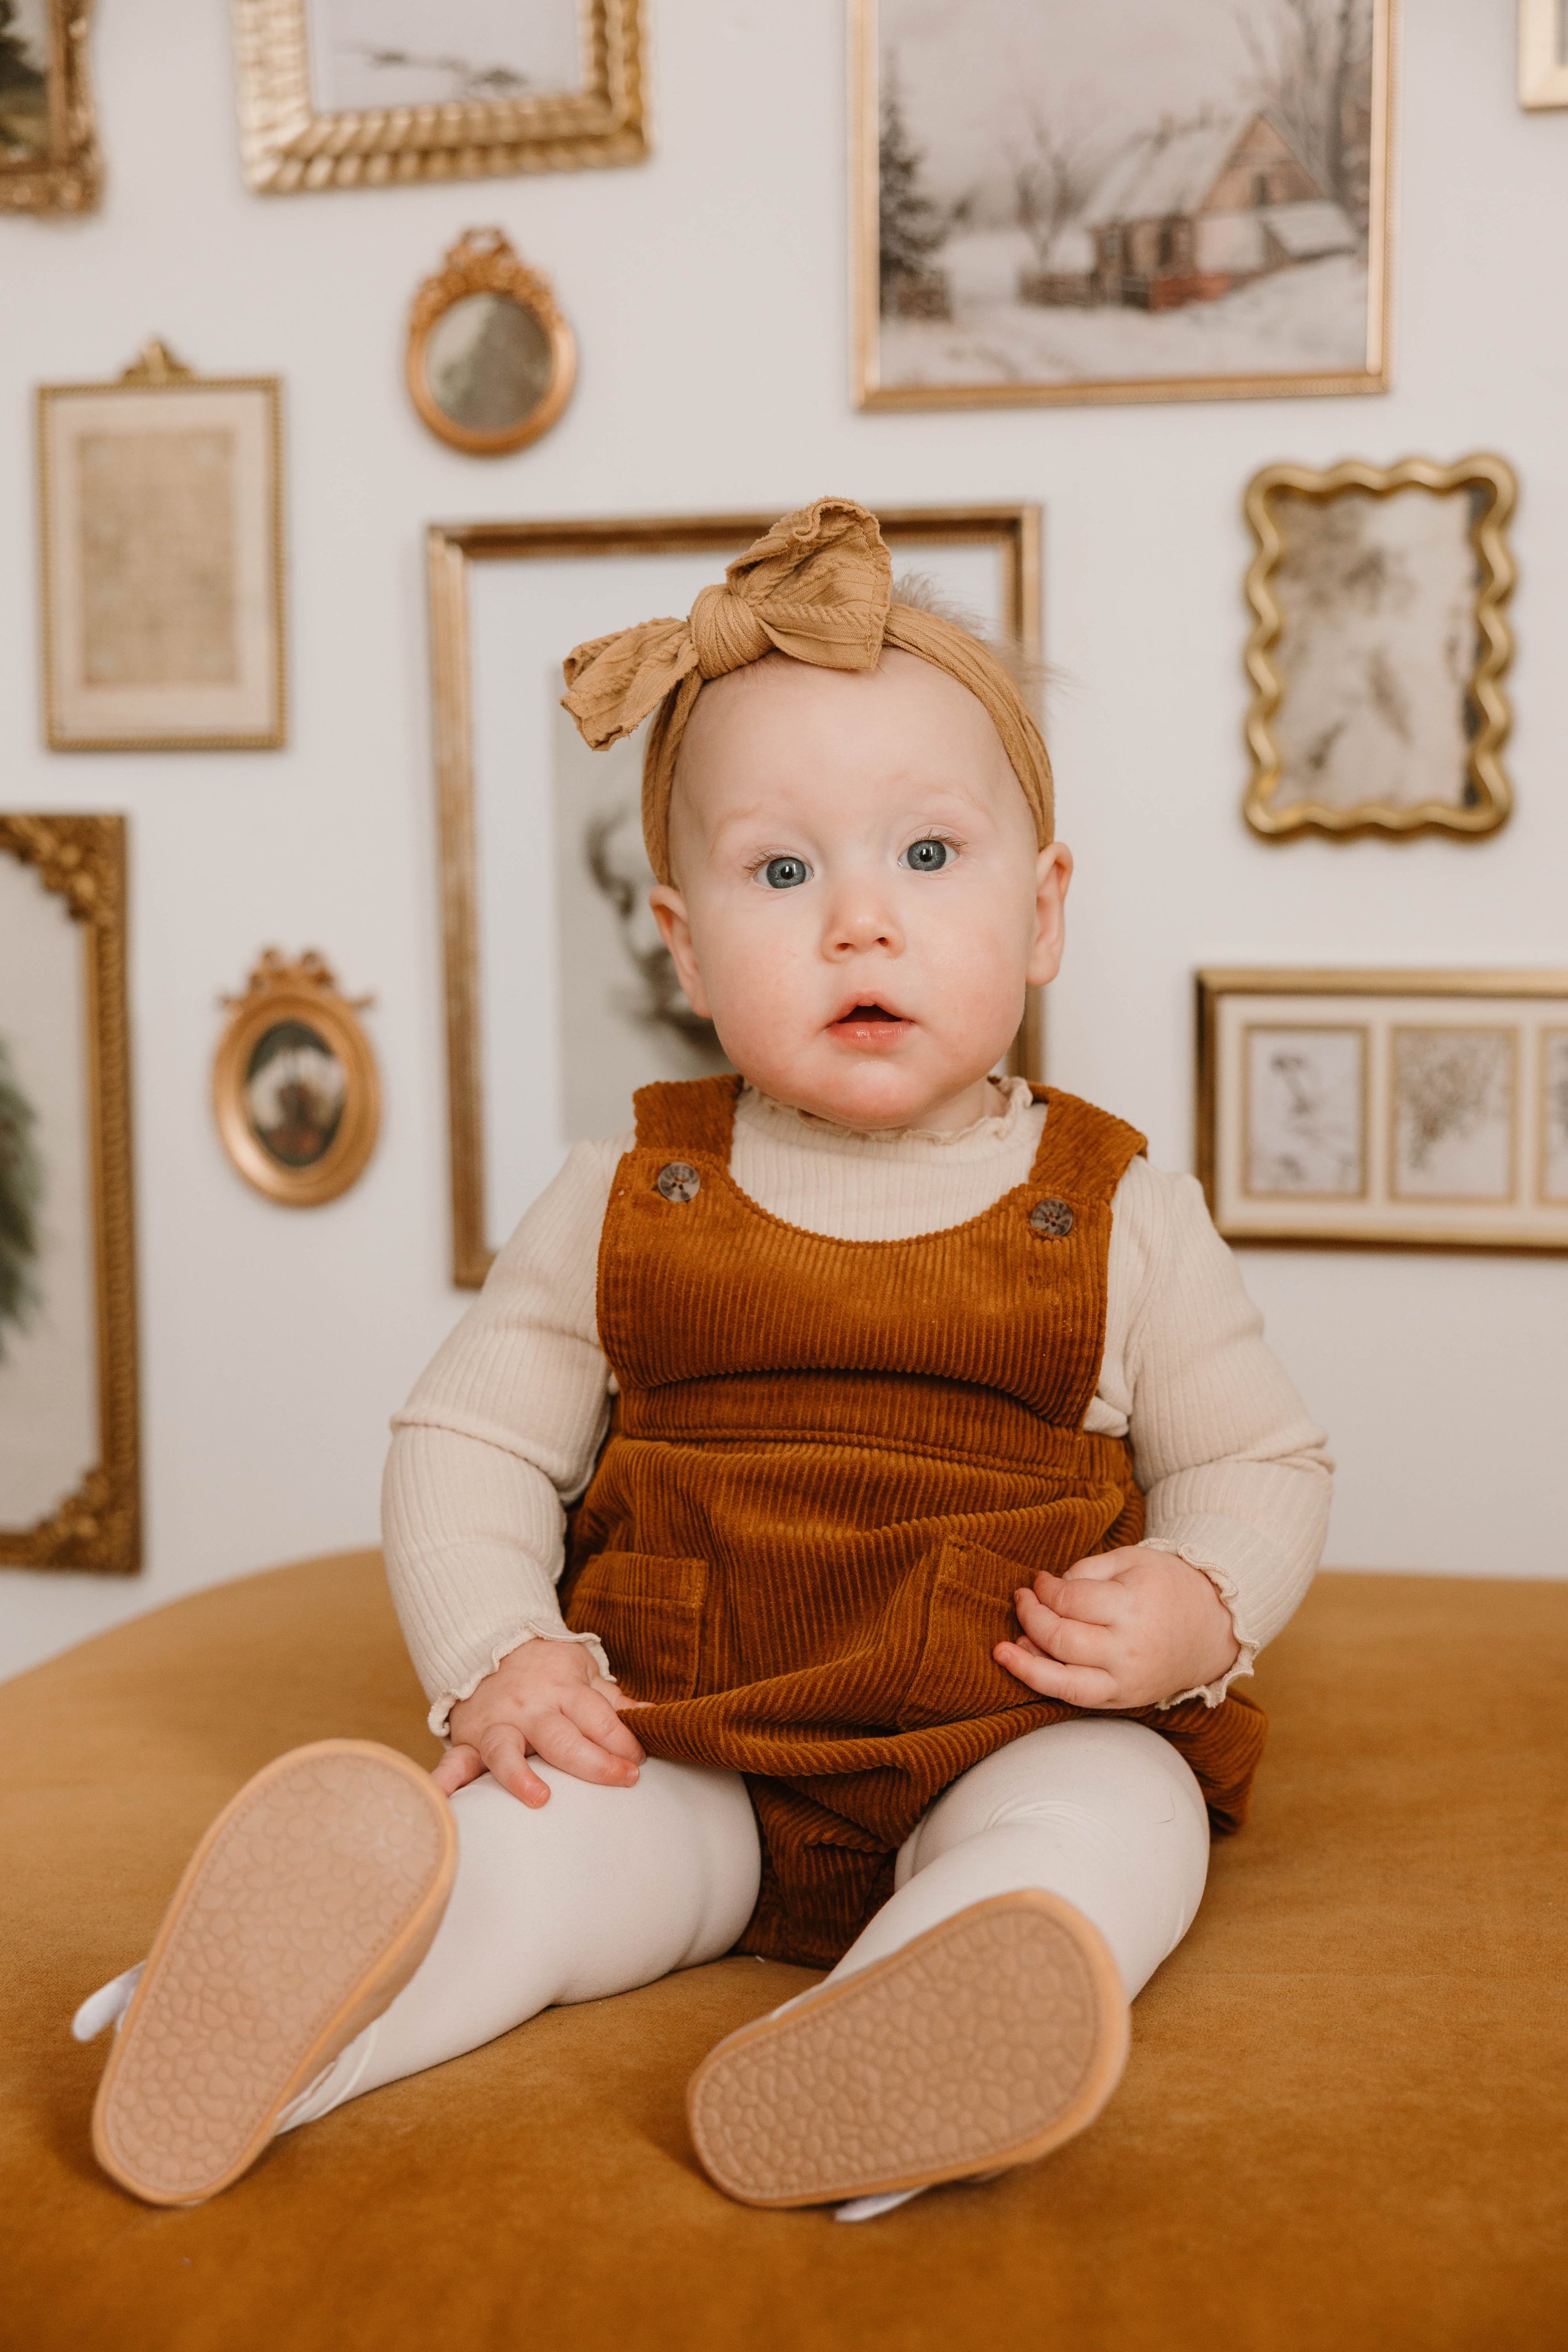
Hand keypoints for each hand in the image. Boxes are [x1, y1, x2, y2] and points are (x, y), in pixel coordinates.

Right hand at [432, 1638, 645, 1808]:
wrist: (487, 1643)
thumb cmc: (546, 1667)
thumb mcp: (583, 1673)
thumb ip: (614, 1700)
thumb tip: (654, 1716)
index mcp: (564, 1690)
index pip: (599, 1717)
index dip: (623, 1740)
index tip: (640, 1761)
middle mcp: (530, 1708)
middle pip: (562, 1737)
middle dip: (594, 1761)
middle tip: (625, 1779)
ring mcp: (497, 1724)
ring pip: (506, 1751)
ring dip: (520, 1775)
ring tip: (539, 1798)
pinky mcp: (469, 1739)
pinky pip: (453, 1761)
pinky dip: (445, 1782)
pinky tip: (441, 1801)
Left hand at [993, 1545, 1239, 1710]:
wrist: (1213, 1628)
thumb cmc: (1168, 1586)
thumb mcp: (1131, 1559)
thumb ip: (1086, 1570)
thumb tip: (1046, 1590)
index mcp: (1133, 1605)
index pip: (1069, 1601)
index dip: (1044, 1589)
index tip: (1038, 1581)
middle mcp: (1128, 1648)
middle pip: (1060, 1639)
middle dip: (1030, 1617)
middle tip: (1021, 1599)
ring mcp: (1126, 1679)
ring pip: (1063, 1682)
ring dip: (1025, 1665)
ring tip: (1001, 1649)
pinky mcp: (1125, 1699)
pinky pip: (1077, 1698)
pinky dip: (1047, 1684)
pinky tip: (1027, 1664)